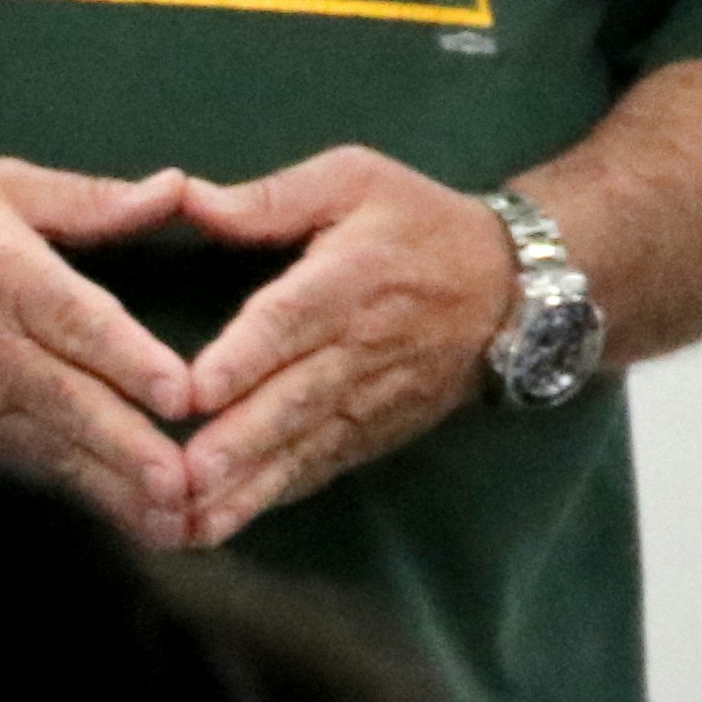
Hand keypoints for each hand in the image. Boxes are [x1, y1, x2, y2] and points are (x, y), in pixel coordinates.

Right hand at [0, 158, 205, 538]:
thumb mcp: (1, 187)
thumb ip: (90, 199)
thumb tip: (175, 188)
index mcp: (5, 271)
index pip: (73, 320)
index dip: (126, 358)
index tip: (180, 394)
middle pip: (67, 399)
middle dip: (126, 445)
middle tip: (182, 482)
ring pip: (55, 446)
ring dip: (115, 486)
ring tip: (175, 522)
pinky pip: (34, 466)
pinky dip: (86, 496)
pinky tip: (137, 523)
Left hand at [173, 146, 513, 546]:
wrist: (518, 291)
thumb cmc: (419, 224)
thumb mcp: (353, 180)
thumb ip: (270, 197)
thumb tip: (186, 196)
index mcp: (349, 279)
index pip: (292, 321)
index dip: (245, 356)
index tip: (195, 390)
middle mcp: (361, 347)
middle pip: (294, 399)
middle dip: (238, 444)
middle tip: (182, 477)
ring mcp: (373, 398)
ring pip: (305, 446)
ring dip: (249, 487)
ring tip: (191, 520)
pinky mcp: (378, 430)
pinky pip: (324, 465)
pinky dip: (279, 496)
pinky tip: (230, 521)